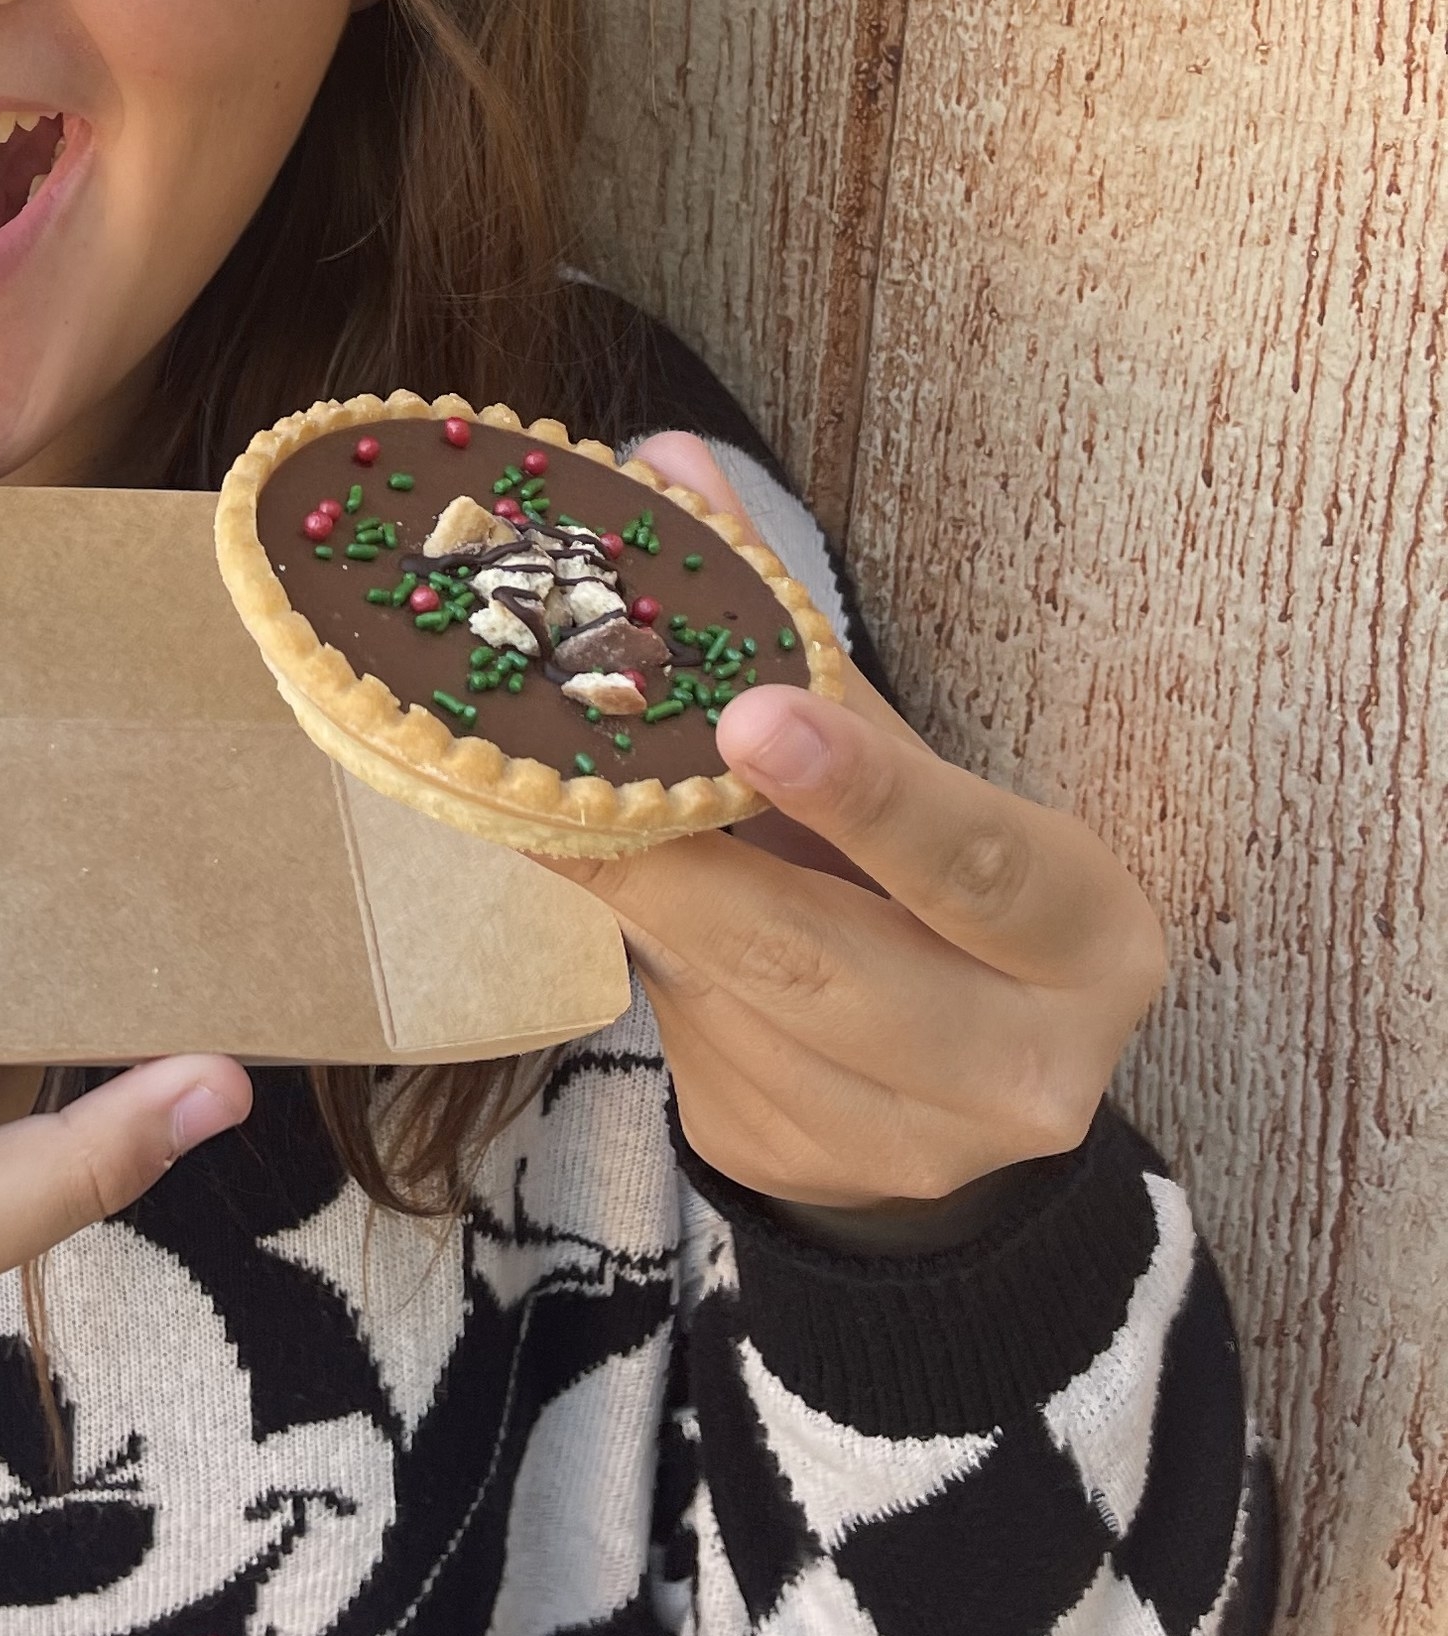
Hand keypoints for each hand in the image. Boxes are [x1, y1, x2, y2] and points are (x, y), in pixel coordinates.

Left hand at [539, 437, 1167, 1218]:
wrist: (963, 1095)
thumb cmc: (943, 891)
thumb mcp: (918, 770)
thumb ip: (800, 640)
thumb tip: (666, 464)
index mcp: (1085, 936)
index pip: (970, 857)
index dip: (862, 789)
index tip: (750, 713)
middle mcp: (1024, 1063)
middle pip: (815, 955)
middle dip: (675, 860)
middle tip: (549, 774)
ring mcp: (909, 1143)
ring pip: (728, 1004)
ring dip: (640, 909)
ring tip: (567, 813)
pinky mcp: (796, 1171)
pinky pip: (687, 1052)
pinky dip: (646, 969)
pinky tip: (640, 919)